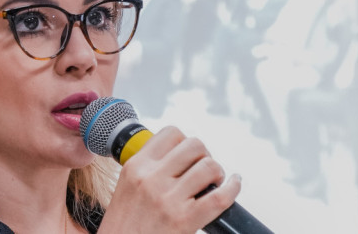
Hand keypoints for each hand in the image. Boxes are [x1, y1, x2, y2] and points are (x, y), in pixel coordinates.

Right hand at [98, 127, 240, 233]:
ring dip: (217, 172)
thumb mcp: (126, 187)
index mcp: (136, 166)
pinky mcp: (184, 220)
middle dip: (204, 155)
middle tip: (202, 170)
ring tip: (213, 182)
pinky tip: (233, 185)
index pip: (171, 133)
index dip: (185, 141)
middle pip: (194, 145)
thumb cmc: (124, 225)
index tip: (187, 155)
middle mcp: (151, 178)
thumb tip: (179, 156)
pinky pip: (219, 197)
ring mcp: (168, 199)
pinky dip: (233, 188)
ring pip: (209, 167)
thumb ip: (148, 169)